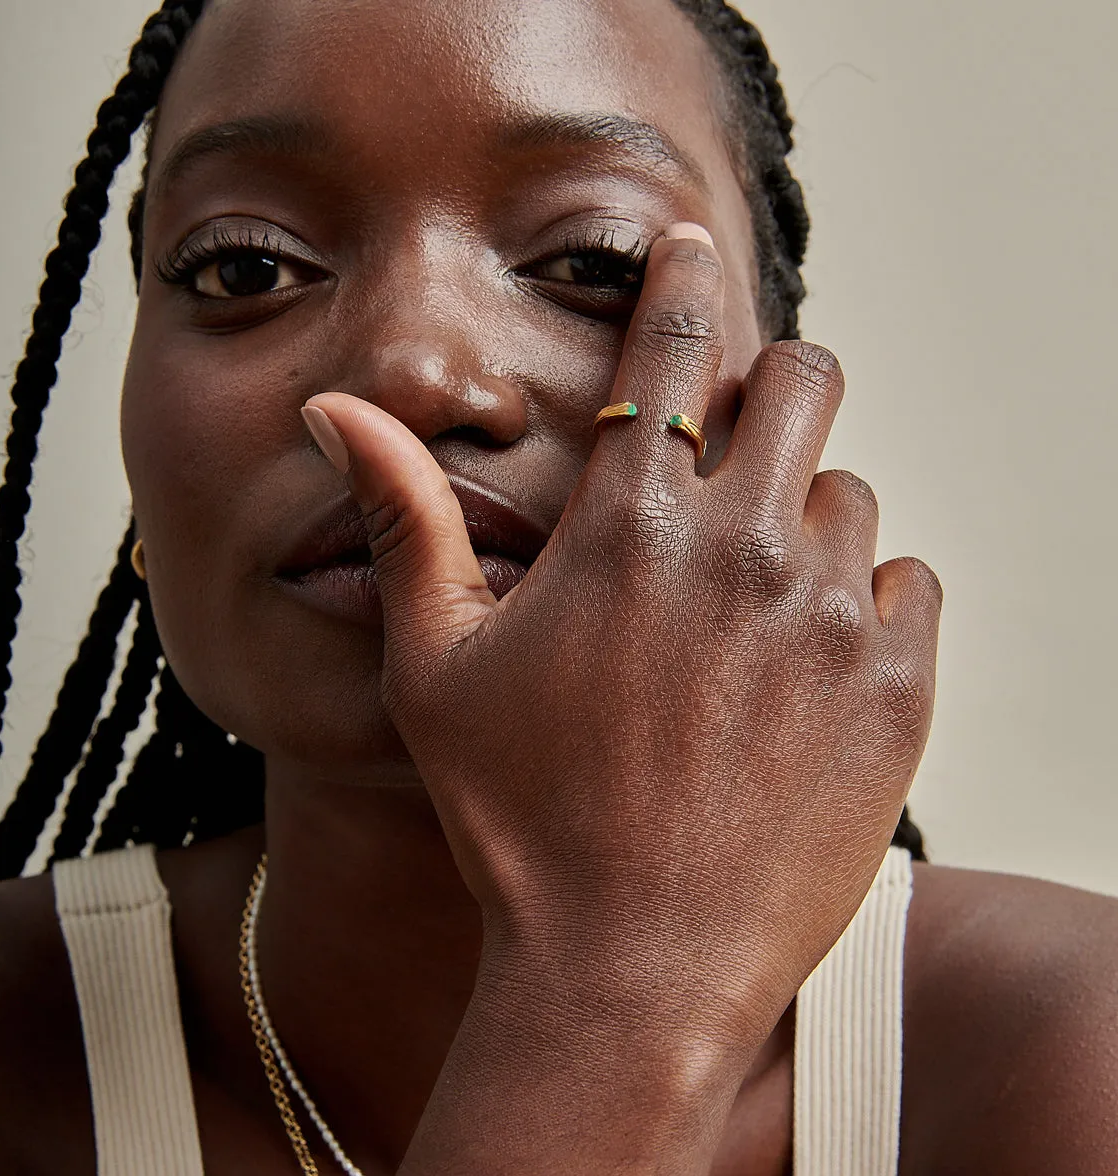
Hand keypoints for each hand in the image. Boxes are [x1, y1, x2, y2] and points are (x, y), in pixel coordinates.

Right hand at [304, 223, 940, 1169]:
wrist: (631, 969)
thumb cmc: (520, 820)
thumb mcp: (436, 666)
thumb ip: (402, 520)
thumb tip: (338, 411)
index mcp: (626, 530)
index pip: (670, 350)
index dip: (680, 279)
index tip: (690, 243)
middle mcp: (739, 548)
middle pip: (803, 383)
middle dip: (774, 388)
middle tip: (741, 441)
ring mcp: (828, 616)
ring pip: (851, 495)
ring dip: (806, 518)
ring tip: (750, 600)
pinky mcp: (896, 688)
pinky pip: (907, 586)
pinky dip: (867, 600)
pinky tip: (806, 662)